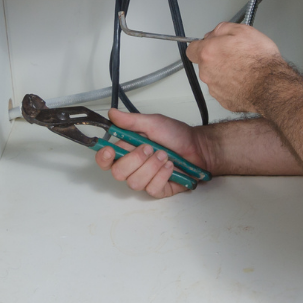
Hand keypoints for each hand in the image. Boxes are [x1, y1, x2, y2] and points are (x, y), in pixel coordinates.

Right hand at [94, 108, 209, 198]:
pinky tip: (170, 166)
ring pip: (134, 182)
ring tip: (165, 155)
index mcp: (128, 149)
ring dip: (152, 166)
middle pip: (118, 173)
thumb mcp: (154, 122)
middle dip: (135, 159)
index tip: (110, 151)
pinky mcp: (157, 189)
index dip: (103, 158)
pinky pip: (152, 188)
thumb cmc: (177, 135)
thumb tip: (112, 113)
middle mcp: (133, 166)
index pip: (106, 159)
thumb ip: (132, 121)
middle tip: (150, 148)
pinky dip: (163, 175)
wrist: (198, 147)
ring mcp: (144, 179)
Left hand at [186, 22, 281, 113]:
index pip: (191, 49)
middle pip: (205, 64)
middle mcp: (207, 72)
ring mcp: (215, 89)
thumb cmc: (260, 60)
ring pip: (215, 78)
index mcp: (208, 53)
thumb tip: (215, 33)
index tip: (212, 45)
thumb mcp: (243, 30)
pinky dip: (233, 86)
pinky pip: (225, 90)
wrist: (271, 86)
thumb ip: (223, 28)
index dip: (203, 45)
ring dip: (225, 73)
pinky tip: (246, 81)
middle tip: (236, 55)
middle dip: (217, 59)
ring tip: (244, 69)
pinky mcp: (224, 101)